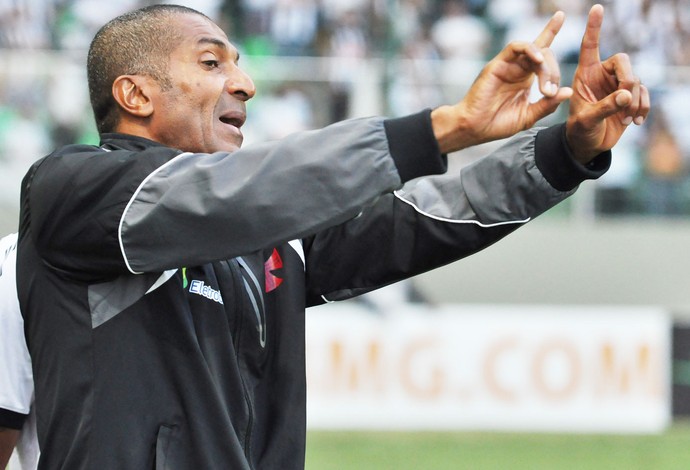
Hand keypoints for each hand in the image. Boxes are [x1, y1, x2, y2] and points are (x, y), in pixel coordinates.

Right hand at [432, 11, 572, 152]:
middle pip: (544, 53)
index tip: (561, 15)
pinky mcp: (497, 65)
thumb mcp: (528, 116)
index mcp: (525, 78)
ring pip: (533, 49)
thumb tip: (568, 92)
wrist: (474, 129)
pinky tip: (538, 60)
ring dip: (544, 64)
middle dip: (552, 72)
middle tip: (549, 93)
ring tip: (544, 85)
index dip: (551, 32)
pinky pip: (515, 47)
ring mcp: (507, 65)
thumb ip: (547, 105)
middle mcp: (517, 68)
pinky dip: (530, 49)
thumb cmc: (497, 124)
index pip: (542, 52)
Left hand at [566, 4, 649, 163]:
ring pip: (636, 80)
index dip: (594, 28)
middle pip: (623, 61)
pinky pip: (644, 93)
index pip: (589, 46)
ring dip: (634, 100)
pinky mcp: (629, 96)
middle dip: (628, 79)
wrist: (588, 144)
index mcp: (584, 74)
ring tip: (626, 119)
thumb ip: (604, 107)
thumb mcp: (586, 120)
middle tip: (625, 100)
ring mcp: (617, 85)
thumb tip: (627, 95)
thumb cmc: (579, 130)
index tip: (597, 8)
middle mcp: (602, 75)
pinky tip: (636, 121)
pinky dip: (643, 107)